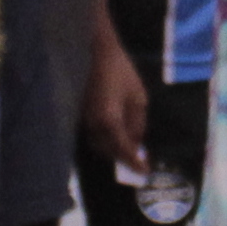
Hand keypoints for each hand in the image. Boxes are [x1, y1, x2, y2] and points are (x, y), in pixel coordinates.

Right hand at [85, 30, 151, 173]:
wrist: (96, 53)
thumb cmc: (121, 71)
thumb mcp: (138, 97)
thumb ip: (138, 123)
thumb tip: (137, 142)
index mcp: (110, 121)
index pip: (123, 150)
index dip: (135, 163)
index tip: (145, 172)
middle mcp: (94, 126)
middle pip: (109, 152)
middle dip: (124, 158)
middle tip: (139, 162)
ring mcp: (84, 121)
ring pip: (99, 146)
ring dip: (114, 151)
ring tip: (129, 149)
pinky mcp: (81, 115)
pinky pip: (94, 136)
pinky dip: (106, 141)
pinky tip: (117, 136)